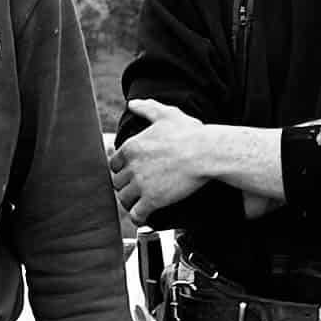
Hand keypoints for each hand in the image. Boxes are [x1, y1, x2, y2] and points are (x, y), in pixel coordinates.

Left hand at [114, 103, 217, 223]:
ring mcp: (141, 184)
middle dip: (126, 186)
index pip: (114, 164)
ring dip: (130, 202)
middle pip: (117, 182)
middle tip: (135, 189)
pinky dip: (138, 217)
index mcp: (132, 146)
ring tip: (139, 204)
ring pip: (124, 199)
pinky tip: (144, 216)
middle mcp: (132, 166)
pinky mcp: (153, 200)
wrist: (206, 153)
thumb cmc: (190, 133)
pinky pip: (137, 214)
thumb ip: (147, 108)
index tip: (129, 174)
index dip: (121, 170)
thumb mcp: (166, 114)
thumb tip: (132, 104)